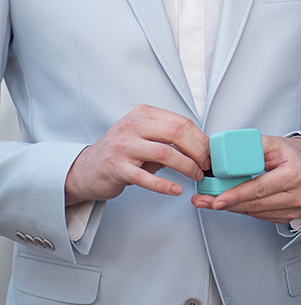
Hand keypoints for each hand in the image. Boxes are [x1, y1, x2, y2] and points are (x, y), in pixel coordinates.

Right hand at [65, 104, 209, 204]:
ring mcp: (123, 146)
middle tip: (206, 165)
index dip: (201, 139)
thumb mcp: (144, 135)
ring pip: (164, 153)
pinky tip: (176, 190)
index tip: (210, 153)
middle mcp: (132, 126)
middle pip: (176, 134)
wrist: (87, 168)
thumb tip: (201, 146)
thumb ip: (168, 137)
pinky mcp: (117, 168)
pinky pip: (146, 178)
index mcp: (143, 114)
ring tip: (195, 176)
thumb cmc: (121, 152)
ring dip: (186, 167)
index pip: (180, 122)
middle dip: (198, 151)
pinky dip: (165, 185)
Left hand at [192, 135, 300, 223]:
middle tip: (202, 200)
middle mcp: (297, 195)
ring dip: (231, 208)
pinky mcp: (289, 216)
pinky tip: (230, 203)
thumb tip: (225, 153)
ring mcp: (294, 209)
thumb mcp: (274, 143)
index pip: (259, 188)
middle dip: (225, 203)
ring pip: (255, 212)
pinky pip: (260, 215)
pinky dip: (243, 209)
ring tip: (208, 201)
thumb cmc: (292, 153)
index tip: (215, 199)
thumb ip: (251, 146)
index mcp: (294, 175)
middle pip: (254, 204)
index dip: (236, 195)